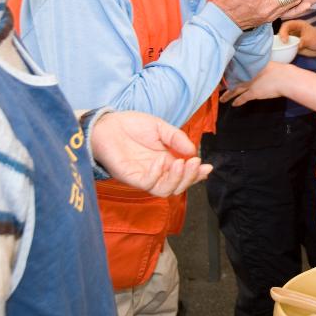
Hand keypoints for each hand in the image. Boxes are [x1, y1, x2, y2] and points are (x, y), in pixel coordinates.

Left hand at [90, 112, 209, 196]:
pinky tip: (159, 161)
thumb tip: (193, 152)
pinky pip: (147, 184)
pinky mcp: (131, 177)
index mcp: (167, 161)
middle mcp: (157, 172)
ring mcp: (144, 176)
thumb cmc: (132, 125)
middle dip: (191, 177)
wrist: (107, 124)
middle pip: (178, 186)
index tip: (208, 167)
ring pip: (165, 190)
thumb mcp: (161, 127)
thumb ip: (177, 138)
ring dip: (177, 180)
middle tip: (195, 163)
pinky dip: (157, 175)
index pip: (185, 174)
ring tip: (182, 164)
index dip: (197, 174)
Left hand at [221, 61, 299, 106]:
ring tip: (221, 98)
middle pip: (233, 79)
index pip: (237, 69)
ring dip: (228, 95)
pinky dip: (237, 101)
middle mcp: (248, 74)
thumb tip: (257, 67)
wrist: (285, 78)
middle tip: (217, 87)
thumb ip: (260, 66)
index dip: (229, 72)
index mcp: (251, 66)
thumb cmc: (280, 71)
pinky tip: (233, 104)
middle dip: (225, 84)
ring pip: (235, 90)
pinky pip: (242, 98)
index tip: (223, 75)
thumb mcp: (268, 64)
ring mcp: (250, 84)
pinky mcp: (253, 93)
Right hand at [280, 18, 315, 55]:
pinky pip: (286, 47)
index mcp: (297, 25)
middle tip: (283, 44)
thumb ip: (301, 42)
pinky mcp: (293, 46)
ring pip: (283, 40)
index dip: (283, 31)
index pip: (286, 25)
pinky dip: (284, 49)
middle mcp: (293, 31)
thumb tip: (296, 47)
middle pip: (282, 32)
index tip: (285, 40)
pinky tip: (283, 52)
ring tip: (281, 49)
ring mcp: (293, 39)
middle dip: (280, 38)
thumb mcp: (309, 39)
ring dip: (281, 44)